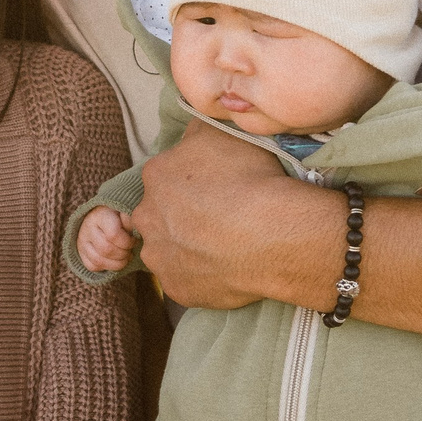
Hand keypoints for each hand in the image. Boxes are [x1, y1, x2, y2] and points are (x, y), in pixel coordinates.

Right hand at [75, 207, 134, 272]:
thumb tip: (135, 227)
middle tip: (130, 250)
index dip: (128, 242)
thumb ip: (130, 219)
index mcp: (99, 215)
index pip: (114, 235)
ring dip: (117, 263)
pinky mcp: (81, 253)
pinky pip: (92, 267)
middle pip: (107, 250)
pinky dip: (107, 267)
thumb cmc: (119, 215)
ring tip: (126, 257)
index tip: (135, 240)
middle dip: (124, 254)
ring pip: (98, 261)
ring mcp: (81, 242)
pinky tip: (115, 260)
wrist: (102, 216)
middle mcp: (87, 228)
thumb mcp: (125, 212)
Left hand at [129, 122, 337, 310]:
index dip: (189, 185)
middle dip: (181, 217)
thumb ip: (197, 130)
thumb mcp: (224, 133)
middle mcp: (147, 217)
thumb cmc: (250, 179)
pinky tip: (226, 266)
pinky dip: (201, 275)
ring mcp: (160, 257)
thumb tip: (190, 135)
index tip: (213, 191)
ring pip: (168, 250)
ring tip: (223, 246)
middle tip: (216, 219)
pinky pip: (185, 280)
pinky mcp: (176, 289)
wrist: (274, 234)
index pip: (163, 179)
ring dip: (188, 247)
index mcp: (155, 176)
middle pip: (159, 216)